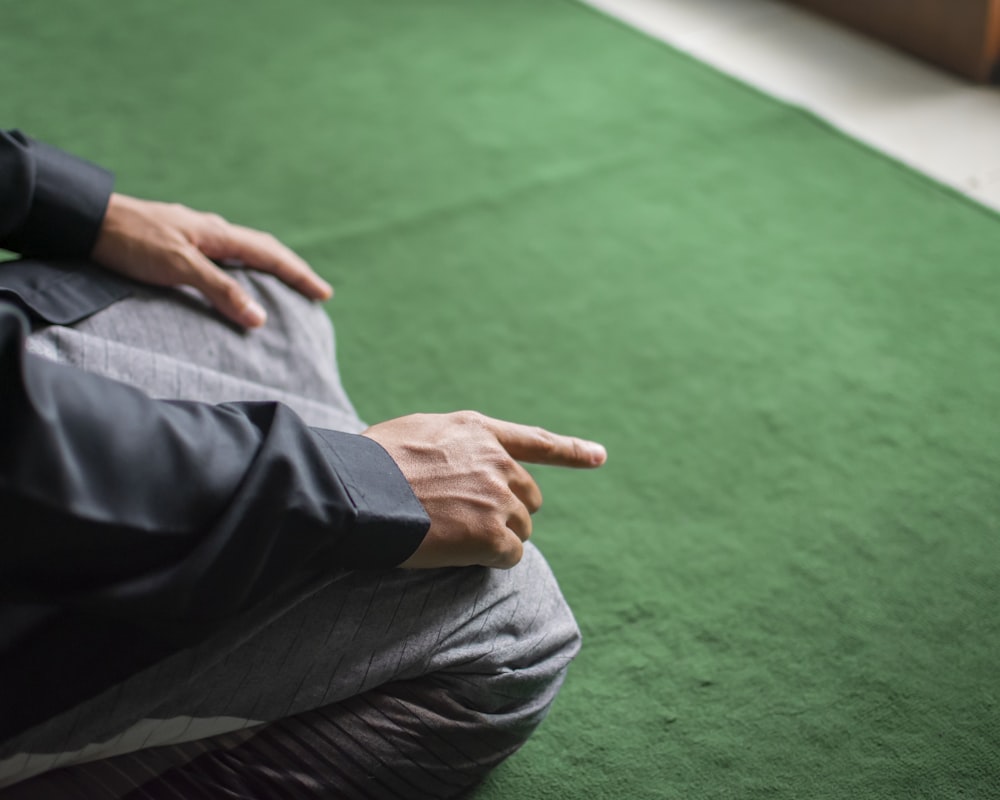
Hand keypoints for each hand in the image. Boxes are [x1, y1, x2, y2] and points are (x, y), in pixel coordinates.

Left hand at [91, 193, 331, 327]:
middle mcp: (211, 232)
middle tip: (314, 291)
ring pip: (243, 253)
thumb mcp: (179, 267)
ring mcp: (194, 236)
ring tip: (283, 288)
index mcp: (218, 233)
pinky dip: (242, 271)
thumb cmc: (130, 241)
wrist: (84, 221)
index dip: (299, 274)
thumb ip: (220, 290)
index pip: (271, 254)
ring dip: (268, 269)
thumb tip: (260, 317)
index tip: (323, 293)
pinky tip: (236, 281)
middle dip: (291, 270)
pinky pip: (223, 258)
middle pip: (263, 250)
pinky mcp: (177, 245)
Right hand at [363, 411, 606, 568]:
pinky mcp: (491, 534)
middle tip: (465, 523)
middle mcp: (495, 460)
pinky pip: (510, 556)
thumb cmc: (369, 465)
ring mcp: (497, 497)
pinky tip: (458, 553)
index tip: (599, 456)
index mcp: (477, 431)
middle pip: (527, 498)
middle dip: (507, 513)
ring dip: (495, 538)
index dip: (571, 451)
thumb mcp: (414, 434)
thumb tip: (451, 465)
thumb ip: (448, 446)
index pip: (535, 442)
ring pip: (520, 530)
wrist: (356, 491)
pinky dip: (490, 561)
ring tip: (452, 536)